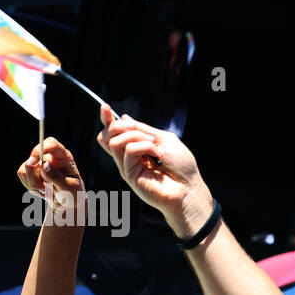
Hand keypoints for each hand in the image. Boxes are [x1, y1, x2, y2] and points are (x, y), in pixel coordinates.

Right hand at [17, 137, 82, 205]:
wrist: (68, 203)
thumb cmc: (73, 194)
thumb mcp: (68, 188)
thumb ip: (56, 177)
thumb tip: (43, 164)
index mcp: (64, 157)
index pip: (51, 143)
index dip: (41, 148)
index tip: (35, 161)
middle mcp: (50, 157)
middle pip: (34, 158)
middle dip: (35, 176)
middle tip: (45, 188)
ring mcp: (39, 162)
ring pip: (25, 168)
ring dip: (33, 184)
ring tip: (46, 191)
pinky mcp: (31, 170)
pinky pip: (22, 174)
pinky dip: (30, 186)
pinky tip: (41, 190)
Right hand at [95, 104, 213, 236]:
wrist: (188, 188)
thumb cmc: (181, 166)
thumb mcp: (163, 139)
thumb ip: (143, 129)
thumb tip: (124, 118)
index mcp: (139, 146)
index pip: (116, 132)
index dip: (107, 119)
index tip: (105, 107)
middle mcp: (130, 156)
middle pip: (109, 136)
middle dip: (117, 125)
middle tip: (132, 126)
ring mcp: (128, 166)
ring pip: (115, 141)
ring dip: (135, 135)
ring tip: (153, 144)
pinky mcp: (129, 174)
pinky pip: (129, 150)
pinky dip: (143, 146)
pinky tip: (156, 154)